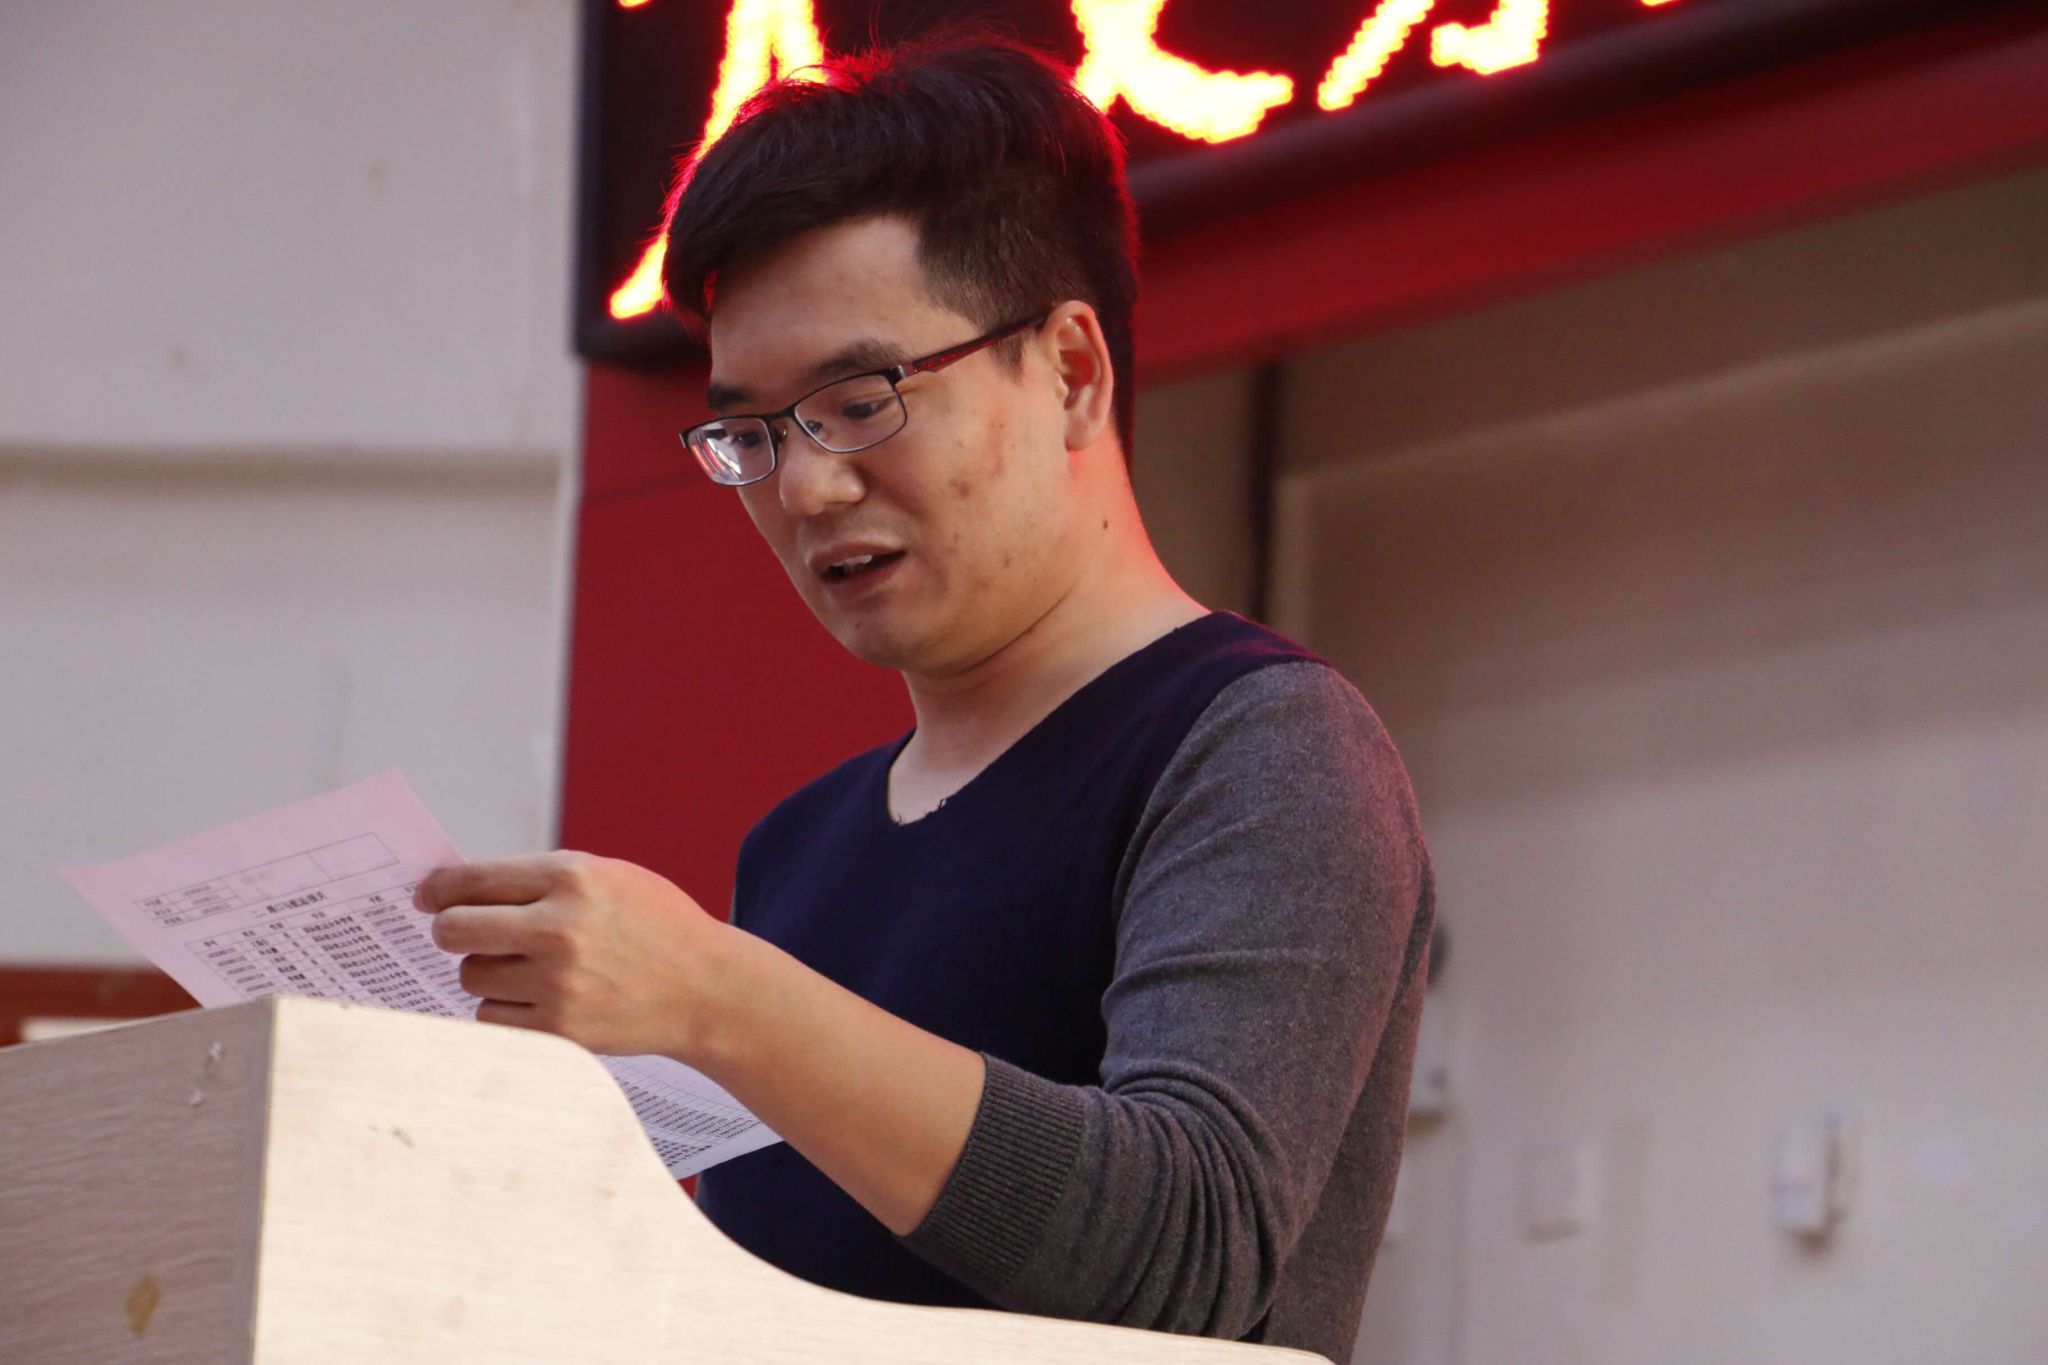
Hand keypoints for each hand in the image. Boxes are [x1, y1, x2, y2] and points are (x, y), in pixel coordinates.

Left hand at [413, 851, 727, 1059]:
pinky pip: (490, 1017)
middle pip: (455, 930)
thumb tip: (462, 890)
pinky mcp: (559, 1028)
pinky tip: (539, 999)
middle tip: (458, 934)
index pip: (473, 879)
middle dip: (450, 930)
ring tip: (528, 970)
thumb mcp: (609, 878)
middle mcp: (559, 928)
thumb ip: (541, 880)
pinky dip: (504, 1009)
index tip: (427, 896)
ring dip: (487, 972)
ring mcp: (557, 982)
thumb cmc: (657, 926)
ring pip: (471, 976)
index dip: (438, 888)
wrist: (707, 988)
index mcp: (571, 878)